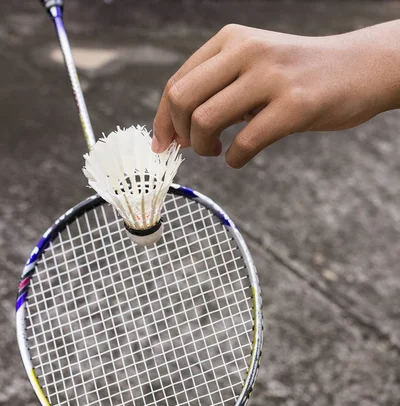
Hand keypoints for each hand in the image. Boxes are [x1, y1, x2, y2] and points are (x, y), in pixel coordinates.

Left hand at [152, 21, 399, 166]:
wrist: (360, 68)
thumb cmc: (301, 75)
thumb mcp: (256, 64)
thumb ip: (220, 87)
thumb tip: (179, 129)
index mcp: (232, 40)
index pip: (177, 81)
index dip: (163, 119)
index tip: (163, 144)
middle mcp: (247, 51)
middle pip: (182, 99)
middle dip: (178, 133)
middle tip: (193, 148)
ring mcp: (271, 77)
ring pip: (205, 120)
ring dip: (204, 147)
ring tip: (217, 151)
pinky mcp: (294, 105)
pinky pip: (245, 142)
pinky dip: (234, 159)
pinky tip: (239, 158)